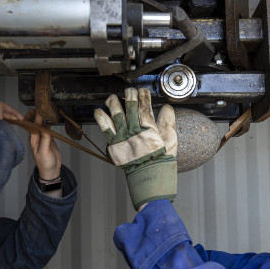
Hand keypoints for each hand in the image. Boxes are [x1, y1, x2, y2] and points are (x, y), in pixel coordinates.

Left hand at [26, 111, 61, 181]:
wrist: (51, 170)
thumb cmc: (45, 163)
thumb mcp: (44, 151)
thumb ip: (45, 140)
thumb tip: (45, 128)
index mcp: (33, 139)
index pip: (33, 125)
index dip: (34, 117)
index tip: (38, 109)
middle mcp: (36, 137)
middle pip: (35, 123)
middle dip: (37, 114)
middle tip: (41, 107)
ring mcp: (42, 137)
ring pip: (41, 124)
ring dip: (43, 117)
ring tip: (45, 109)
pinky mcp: (49, 138)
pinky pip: (47, 128)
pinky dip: (48, 123)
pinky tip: (50, 118)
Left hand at [94, 87, 176, 209]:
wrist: (149, 177)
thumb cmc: (161, 161)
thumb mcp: (171, 141)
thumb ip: (168, 123)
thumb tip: (167, 108)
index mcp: (149, 130)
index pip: (145, 109)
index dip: (144, 98)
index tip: (143, 91)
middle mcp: (135, 132)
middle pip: (130, 110)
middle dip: (130, 97)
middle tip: (129, 91)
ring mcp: (124, 138)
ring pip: (117, 117)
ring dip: (114, 105)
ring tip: (112, 98)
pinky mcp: (115, 146)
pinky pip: (106, 130)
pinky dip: (101, 120)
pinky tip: (98, 111)